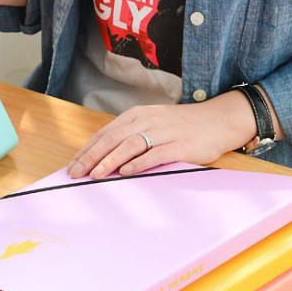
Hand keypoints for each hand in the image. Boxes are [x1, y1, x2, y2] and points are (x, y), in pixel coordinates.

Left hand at [67, 91, 262, 178]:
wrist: (219, 120)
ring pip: (130, 145)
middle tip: (75, 173)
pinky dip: (139, 163)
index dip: (86, 150)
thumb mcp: (152, 125)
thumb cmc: (181, 127)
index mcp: (137, 115)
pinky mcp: (181, 145)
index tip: (71, 165)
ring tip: (95, 174)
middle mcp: (148, 121)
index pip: (105, 133)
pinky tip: (126, 172)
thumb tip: (101, 157)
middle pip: (112, 139)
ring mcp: (164, 132)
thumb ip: (129, 137)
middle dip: (91, 157)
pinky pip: (156, 154)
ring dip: (110, 160)